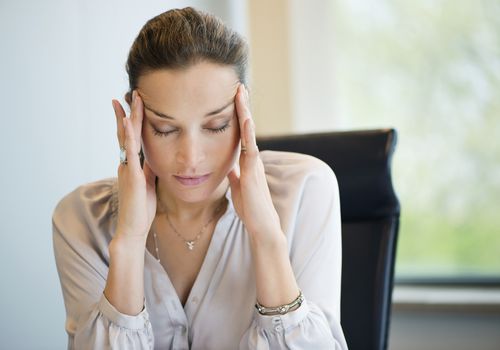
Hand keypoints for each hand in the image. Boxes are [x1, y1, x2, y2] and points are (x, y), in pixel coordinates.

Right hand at [112, 91, 156, 241]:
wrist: (133, 228)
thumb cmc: (141, 208)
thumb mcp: (148, 183)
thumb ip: (148, 168)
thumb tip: (154, 156)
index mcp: (132, 165)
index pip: (131, 138)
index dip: (132, 121)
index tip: (134, 104)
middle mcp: (126, 163)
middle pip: (126, 133)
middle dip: (127, 113)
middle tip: (129, 93)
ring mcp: (127, 168)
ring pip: (126, 138)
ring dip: (128, 118)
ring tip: (129, 100)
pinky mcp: (132, 176)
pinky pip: (129, 152)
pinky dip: (128, 136)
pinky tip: (127, 123)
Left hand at [227, 84, 282, 242]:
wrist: (261, 224)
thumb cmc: (250, 208)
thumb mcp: (238, 187)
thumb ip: (235, 175)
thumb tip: (229, 166)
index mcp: (247, 161)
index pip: (242, 134)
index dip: (238, 116)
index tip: (234, 100)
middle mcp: (253, 157)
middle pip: (247, 127)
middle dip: (242, 106)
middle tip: (239, 86)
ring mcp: (254, 162)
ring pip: (249, 131)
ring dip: (245, 111)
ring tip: (241, 92)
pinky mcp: (253, 170)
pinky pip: (250, 146)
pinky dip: (248, 130)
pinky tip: (245, 117)